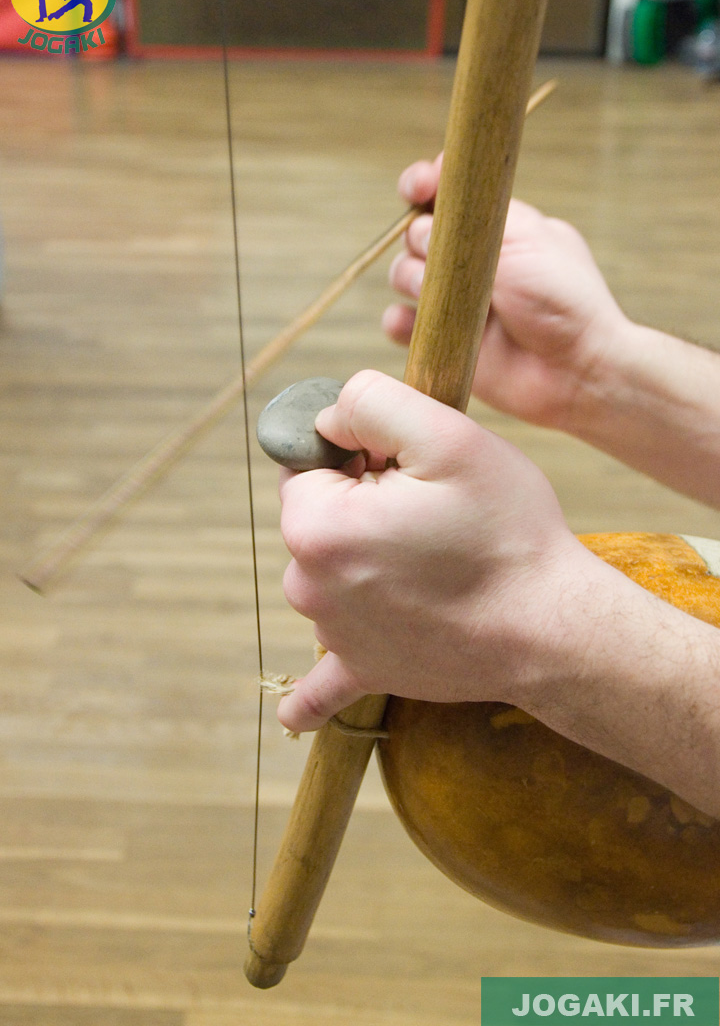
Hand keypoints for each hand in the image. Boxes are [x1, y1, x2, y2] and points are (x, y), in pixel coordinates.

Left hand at [276, 370, 581, 733]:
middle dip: (360, 504)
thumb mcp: (446, 435)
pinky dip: (312, 694)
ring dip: (366, 559)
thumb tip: (328, 418)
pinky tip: (294, 714)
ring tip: (434, 561)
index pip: (308, 463)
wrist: (552, 628)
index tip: (410, 470)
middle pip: (317, 517)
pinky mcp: (365, 669)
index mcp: (316, 526)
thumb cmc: (505, 531)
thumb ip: (370, 403)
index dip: (358, 454)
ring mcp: (334, 635)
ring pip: (330, 571)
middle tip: (432, 515)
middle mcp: (309, 586)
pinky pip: (325, 682)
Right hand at [386, 157, 632, 432]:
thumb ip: (476, 216)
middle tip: (446, 261)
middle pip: (416, 234)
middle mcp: (471, 261)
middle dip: (420, 241)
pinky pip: (401, 325)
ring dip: (409, 280)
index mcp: (496, 228)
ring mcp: (455, 301)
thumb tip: (426, 206)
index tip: (415, 187)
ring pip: (403, 275)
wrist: (576, 371)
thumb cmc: (564, 301)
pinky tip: (410, 325)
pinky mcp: (443, 342)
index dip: (424, 185)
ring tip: (437, 298)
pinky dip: (399, 323)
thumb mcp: (527, 239)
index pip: (448, 194)